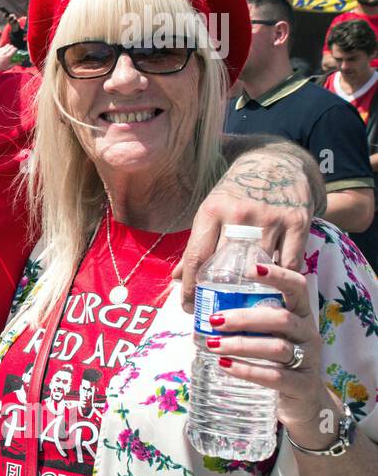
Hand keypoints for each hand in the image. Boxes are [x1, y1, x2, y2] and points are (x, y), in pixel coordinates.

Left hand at [0, 42, 18, 70]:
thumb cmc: (2, 67)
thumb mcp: (9, 66)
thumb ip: (15, 63)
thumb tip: (21, 62)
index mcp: (8, 56)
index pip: (14, 49)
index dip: (16, 49)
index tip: (16, 51)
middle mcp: (4, 53)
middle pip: (11, 46)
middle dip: (13, 47)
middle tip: (13, 50)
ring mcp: (1, 51)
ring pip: (7, 45)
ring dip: (9, 46)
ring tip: (9, 50)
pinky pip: (3, 46)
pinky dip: (5, 48)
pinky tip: (5, 51)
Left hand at [175, 151, 313, 310]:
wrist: (277, 161)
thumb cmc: (237, 191)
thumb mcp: (210, 210)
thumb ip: (196, 245)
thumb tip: (177, 278)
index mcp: (211, 210)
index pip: (197, 257)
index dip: (190, 288)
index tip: (187, 308)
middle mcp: (239, 214)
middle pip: (226, 266)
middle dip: (217, 295)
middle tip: (213, 314)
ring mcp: (271, 218)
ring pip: (260, 267)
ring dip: (252, 291)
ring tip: (243, 308)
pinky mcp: (298, 221)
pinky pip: (290, 262)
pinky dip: (281, 279)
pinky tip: (274, 290)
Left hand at [200, 262, 333, 439]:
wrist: (303, 402)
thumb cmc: (277, 360)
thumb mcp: (268, 336)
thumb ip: (246, 320)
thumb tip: (201, 307)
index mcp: (300, 314)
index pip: (297, 287)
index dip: (277, 276)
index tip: (250, 270)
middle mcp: (307, 333)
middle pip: (281, 318)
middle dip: (245, 318)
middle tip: (213, 320)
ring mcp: (309, 360)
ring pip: (277, 347)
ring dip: (241, 344)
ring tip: (212, 344)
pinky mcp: (302, 385)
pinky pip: (275, 376)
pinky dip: (248, 370)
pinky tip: (225, 366)